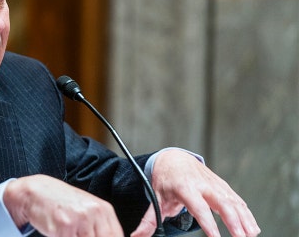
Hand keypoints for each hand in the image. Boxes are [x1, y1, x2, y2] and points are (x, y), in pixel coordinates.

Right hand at [3, 174, 123, 236]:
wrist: (36, 191)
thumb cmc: (61, 201)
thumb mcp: (87, 210)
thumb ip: (100, 228)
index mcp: (104, 209)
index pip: (116, 236)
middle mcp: (94, 213)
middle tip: (77, 233)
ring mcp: (79, 219)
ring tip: (69, 232)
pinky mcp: (64, 226)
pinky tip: (58, 231)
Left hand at [131, 150, 260, 236]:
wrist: (174, 159)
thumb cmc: (164, 181)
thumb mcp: (155, 197)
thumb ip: (149, 220)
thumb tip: (136, 236)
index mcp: (184, 187)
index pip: (198, 206)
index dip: (207, 222)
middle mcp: (202, 184)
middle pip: (221, 203)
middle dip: (233, 221)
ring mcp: (214, 184)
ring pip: (233, 201)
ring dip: (244, 219)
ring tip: (251, 235)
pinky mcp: (222, 185)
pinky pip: (237, 199)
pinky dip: (246, 213)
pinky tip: (252, 228)